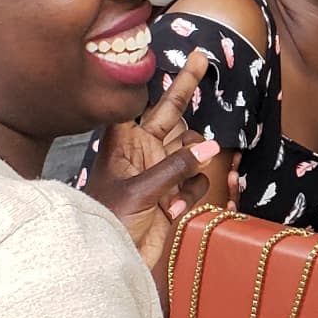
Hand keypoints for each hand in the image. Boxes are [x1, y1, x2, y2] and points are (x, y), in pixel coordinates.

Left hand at [85, 49, 217, 262]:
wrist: (111, 259)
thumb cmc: (108, 221)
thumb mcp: (140, 191)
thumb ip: (176, 168)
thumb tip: (209, 147)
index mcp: (124, 144)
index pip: (140, 103)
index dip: (157, 81)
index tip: (173, 58)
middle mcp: (143, 152)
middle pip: (170, 112)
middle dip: (186, 88)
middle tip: (203, 59)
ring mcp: (159, 172)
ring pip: (191, 151)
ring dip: (191, 170)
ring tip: (173, 195)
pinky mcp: (172, 193)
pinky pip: (195, 181)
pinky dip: (191, 193)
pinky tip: (174, 211)